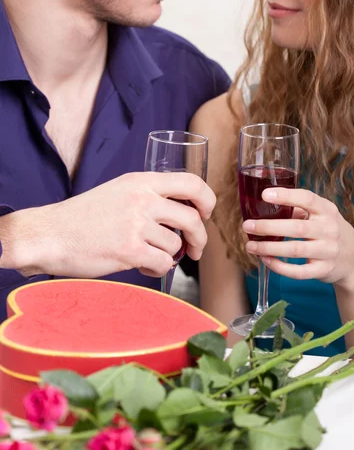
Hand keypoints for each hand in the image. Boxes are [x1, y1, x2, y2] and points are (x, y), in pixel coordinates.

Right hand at [2, 172, 215, 278]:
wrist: (50, 234)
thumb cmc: (83, 216)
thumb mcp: (118, 191)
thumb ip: (148, 195)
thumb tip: (183, 211)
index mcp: (141, 181)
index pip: (191, 183)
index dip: (207, 199)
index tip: (206, 213)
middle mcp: (142, 199)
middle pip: (193, 218)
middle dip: (200, 238)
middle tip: (195, 248)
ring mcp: (136, 224)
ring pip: (175, 245)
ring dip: (167, 255)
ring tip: (148, 255)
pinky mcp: (129, 250)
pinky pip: (163, 263)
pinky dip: (158, 269)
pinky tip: (142, 265)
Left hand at [242, 188, 353, 291]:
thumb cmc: (329, 231)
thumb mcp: (322, 215)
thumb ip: (300, 209)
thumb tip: (267, 205)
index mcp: (327, 210)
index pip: (307, 199)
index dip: (286, 196)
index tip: (265, 195)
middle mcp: (329, 230)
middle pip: (296, 228)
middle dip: (268, 227)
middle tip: (247, 225)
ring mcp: (327, 251)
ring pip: (295, 250)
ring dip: (269, 248)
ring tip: (250, 245)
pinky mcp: (323, 270)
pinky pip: (298, 272)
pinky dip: (280, 267)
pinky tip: (265, 260)